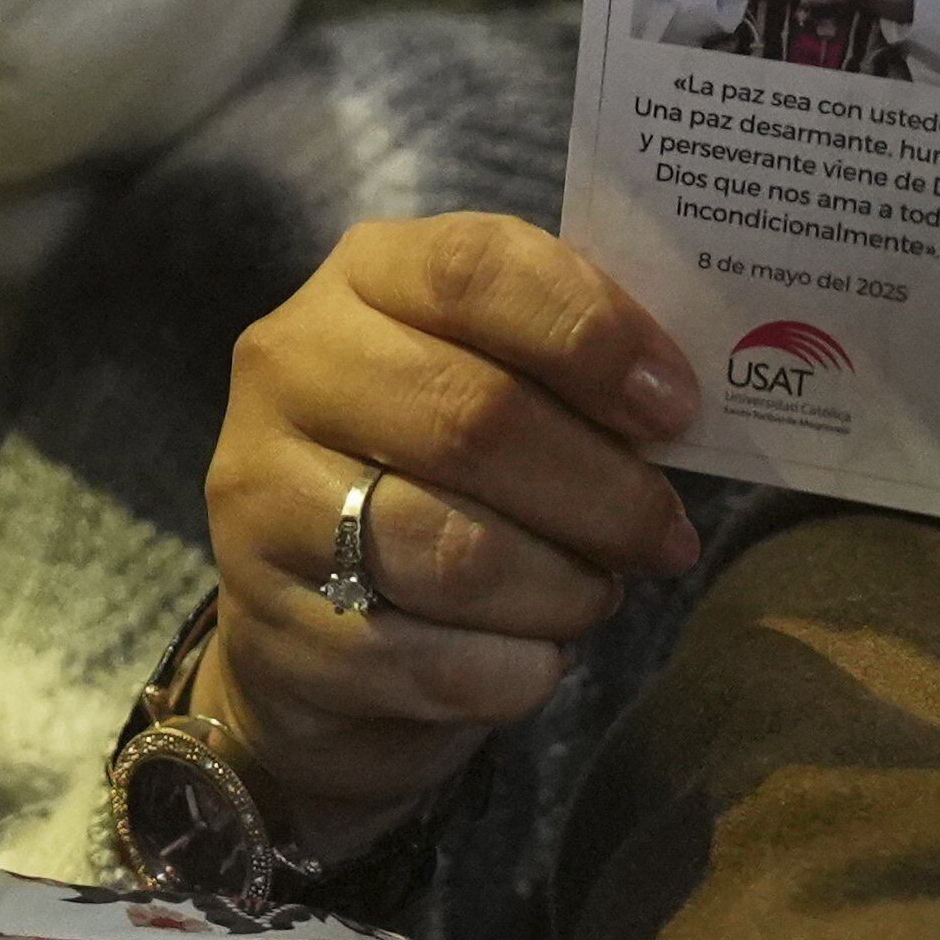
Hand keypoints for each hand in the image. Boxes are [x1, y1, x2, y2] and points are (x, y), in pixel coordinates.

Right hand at [198, 213, 701, 849]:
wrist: (306, 616)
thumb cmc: (440, 475)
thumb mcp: (494, 377)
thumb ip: (570, 366)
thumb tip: (678, 401)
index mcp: (362, 280)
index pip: (475, 270)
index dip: (592, 335)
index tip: (675, 408)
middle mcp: (292, 370)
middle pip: (472, 419)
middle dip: (603, 491)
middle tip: (666, 538)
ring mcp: (262, 497)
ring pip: (451, 553)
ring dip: (561, 589)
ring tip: (594, 594)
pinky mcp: (269, 622)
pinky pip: (426, 660)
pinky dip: (513, 670)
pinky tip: (533, 658)